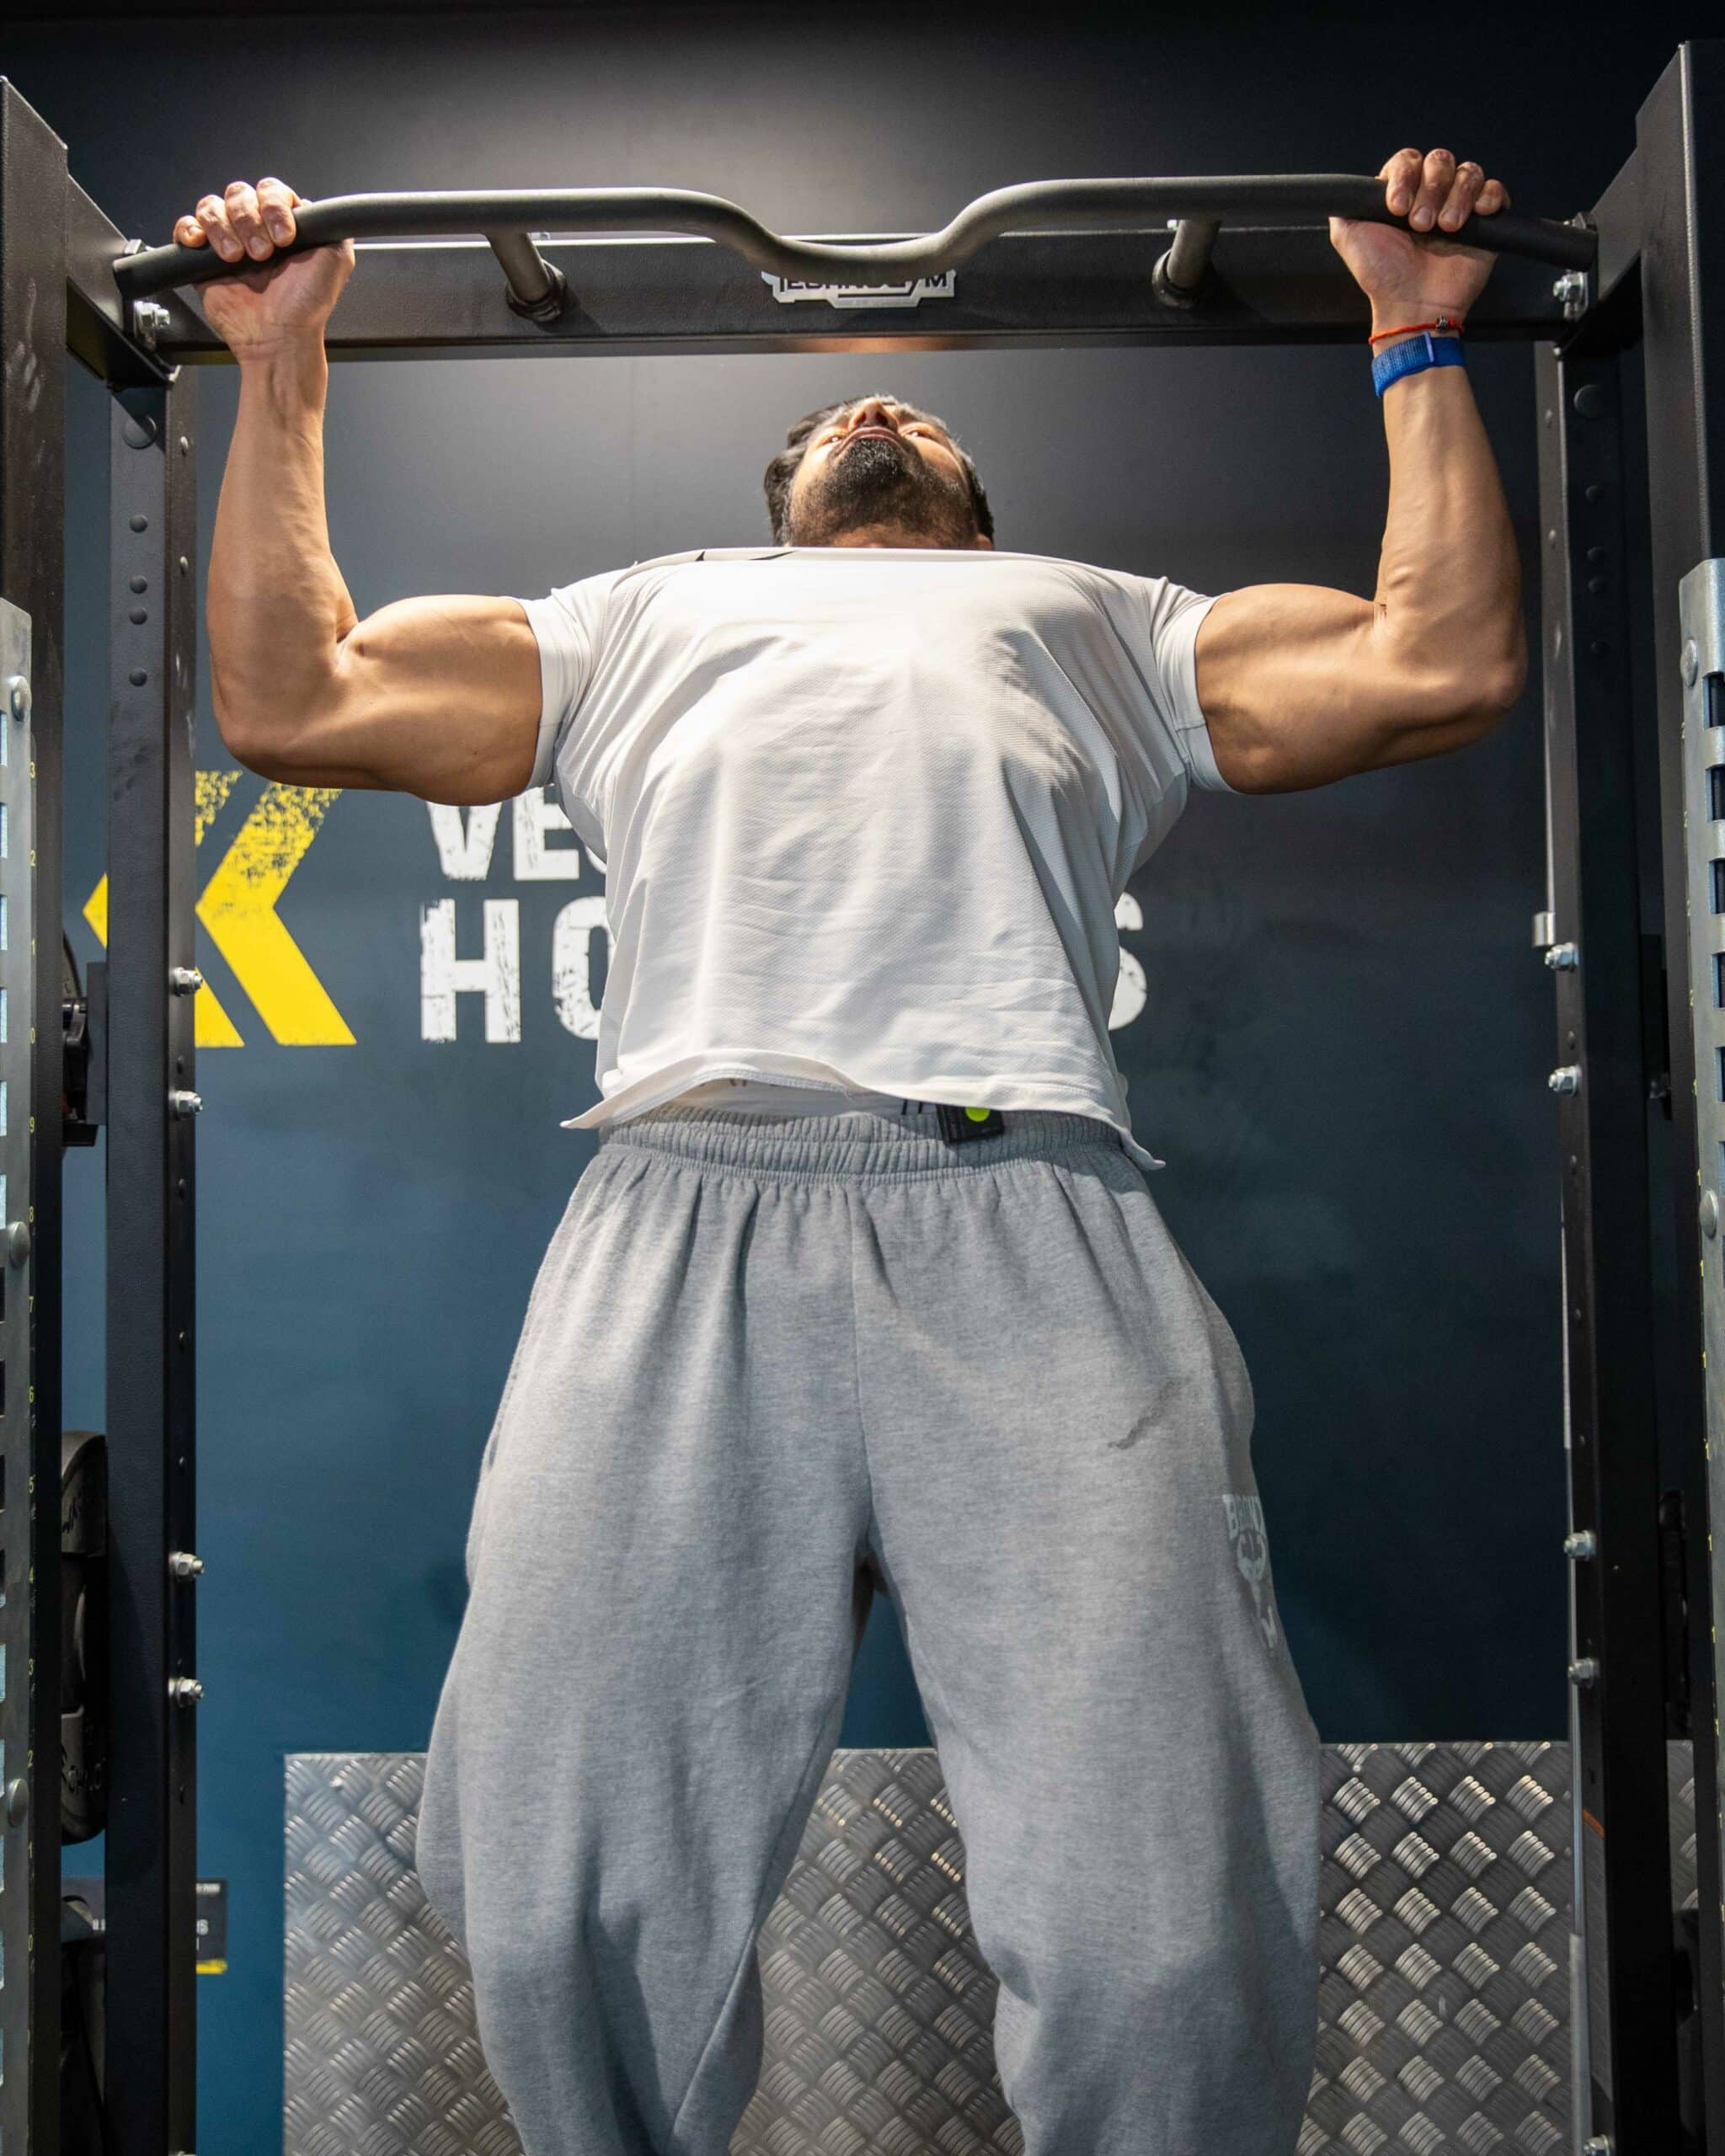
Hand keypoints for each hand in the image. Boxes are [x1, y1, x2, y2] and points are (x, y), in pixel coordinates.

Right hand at [173, 179, 354, 357]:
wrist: (279, 337)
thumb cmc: (306, 305)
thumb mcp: (337, 258)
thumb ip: (335, 225)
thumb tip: (326, 209)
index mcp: (284, 226)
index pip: (271, 191)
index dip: (274, 207)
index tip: (284, 237)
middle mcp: (256, 230)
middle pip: (239, 194)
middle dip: (250, 221)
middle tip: (262, 255)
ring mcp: (229, 242)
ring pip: (212, 206)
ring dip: (224, 230)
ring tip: (237, 260)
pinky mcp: (203, 259)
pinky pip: (186, 226)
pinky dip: (190, 229)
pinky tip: (203, 245)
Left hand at [1328, 150, 1511, 329]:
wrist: (1413, 305)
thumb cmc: (1382, 276)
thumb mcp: (1348, 236)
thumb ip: (1343, 205)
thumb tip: (1342, 188)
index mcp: (1402, 192)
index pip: (1408, 160)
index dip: (1405, 177)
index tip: (1397, 208)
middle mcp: (1431, 194)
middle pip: (1440, 161)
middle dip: (1431, 189)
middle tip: (1421, 225)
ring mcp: (1459, 205)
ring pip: (1468, 172)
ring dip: (1456, 198)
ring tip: (1446, 229)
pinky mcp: (1485, 220)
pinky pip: (1494, 189)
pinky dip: (1489, 196)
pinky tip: (1477, 215)